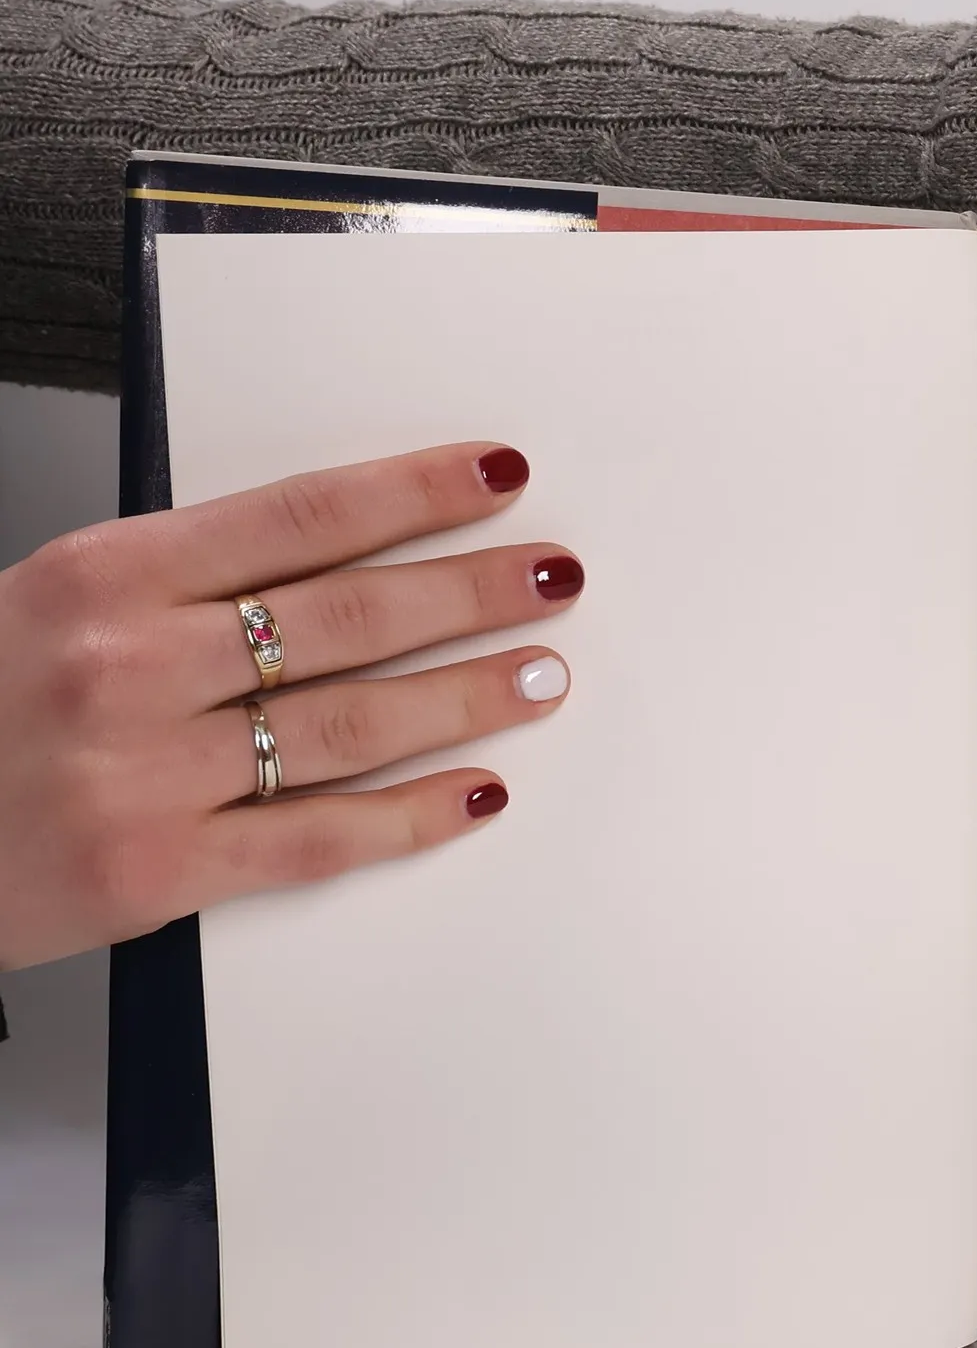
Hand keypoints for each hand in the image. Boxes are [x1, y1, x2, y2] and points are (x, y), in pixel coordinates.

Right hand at [0, 443, 579, 970]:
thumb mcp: (51, 606)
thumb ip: (179, 585)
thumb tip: (336, 559)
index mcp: (102, 574)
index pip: (300, 516)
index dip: (414, 493)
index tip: (495, 478)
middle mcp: (129, 663)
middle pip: (346, 614)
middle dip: (470, 591)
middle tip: (554, 576)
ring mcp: (147, 771)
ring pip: (351, 722)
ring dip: (466, 695)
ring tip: (540, 672)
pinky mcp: (159, 868)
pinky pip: (318, 838)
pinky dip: (411, 816)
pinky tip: (478, 791)